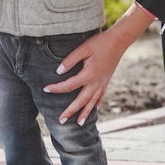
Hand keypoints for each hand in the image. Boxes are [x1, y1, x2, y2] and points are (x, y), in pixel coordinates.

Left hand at [44, 3, 153, 124]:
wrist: (119, 41)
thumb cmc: (100, 43)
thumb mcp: (83, 48)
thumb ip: (70, 60)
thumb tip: (58, 72)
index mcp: (88, 75)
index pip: (69, 85)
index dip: (56, 88)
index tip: (45, 89)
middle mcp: (96, 82)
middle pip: (81, 101)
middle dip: (71, 111)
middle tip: (61, 121)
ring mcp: (102, 83)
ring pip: (92, 102)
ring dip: (85, 113)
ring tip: (79, 124)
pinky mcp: (107, 80)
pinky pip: (101, 96)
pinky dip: (96, 104)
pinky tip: (94, 109)